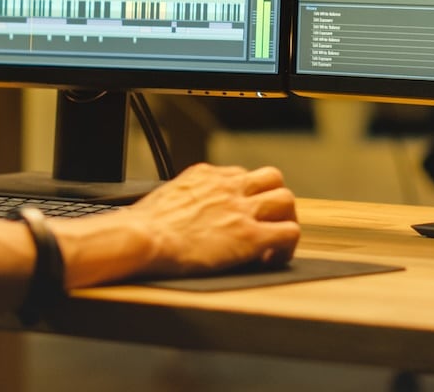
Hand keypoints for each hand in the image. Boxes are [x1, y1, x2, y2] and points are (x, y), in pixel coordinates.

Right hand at [123, 163, 298, 276]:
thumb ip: (186, 197)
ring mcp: (241, 210)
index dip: (246, 195)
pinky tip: (271, 259)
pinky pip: (289, 233)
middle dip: (272, 199)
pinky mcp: (251, 237)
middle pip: (272, 178)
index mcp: (205, 175)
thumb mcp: (166, 195)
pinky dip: (286, 247)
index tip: (240, 213)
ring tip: (274, 240)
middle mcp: (227, 187)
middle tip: (267, 221)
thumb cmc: (144, 225)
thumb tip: (187, 210)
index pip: (241, 175)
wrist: (143, 238)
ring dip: (284, 219)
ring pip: (286, 200)